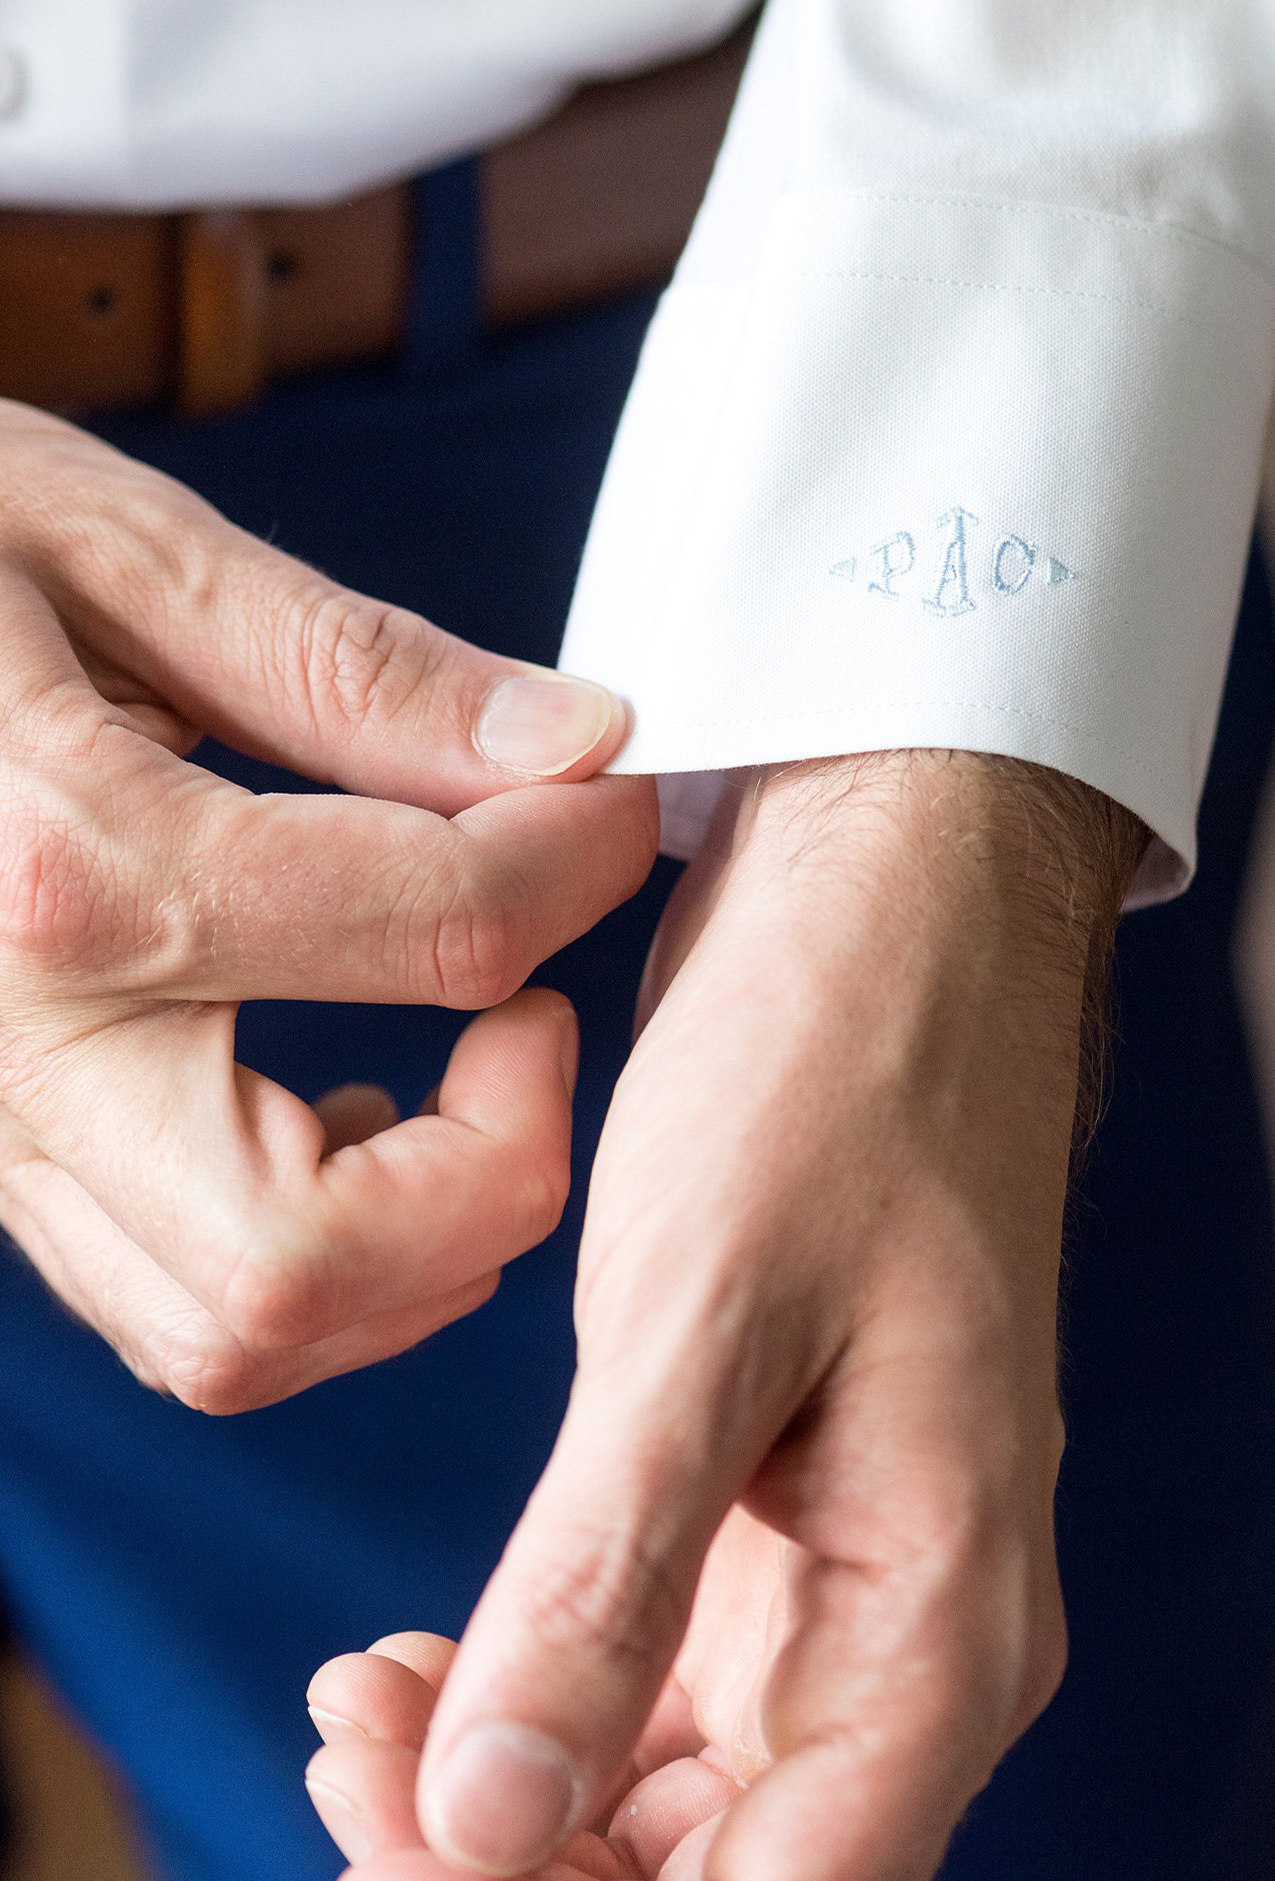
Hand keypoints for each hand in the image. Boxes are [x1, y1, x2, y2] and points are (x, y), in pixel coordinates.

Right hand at [0, 402, 655, 1409]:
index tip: (608, 802)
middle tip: (536, 1011)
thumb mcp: (113, 547)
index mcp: (70, 862)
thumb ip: (355, 670)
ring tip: (457, 1067)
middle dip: (496, 1167)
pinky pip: (169, 1304)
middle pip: (308, 1261)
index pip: (438, 934)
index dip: (580, 861)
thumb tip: (577, 748)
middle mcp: (12, 1049)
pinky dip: (312, 1262)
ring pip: (236, 1333)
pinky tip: (339, 1112)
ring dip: (413, 1246)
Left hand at [311, 751, 1141, 1880]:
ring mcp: (856, 1592)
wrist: (904, 901)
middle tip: (340, 1758)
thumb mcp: (699, 1313)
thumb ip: (605, 1587)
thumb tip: (482, 1834)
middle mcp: (918, 1642)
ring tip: (351, 1699)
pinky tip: (419, 1648)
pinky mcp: (789, 1530)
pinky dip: (530, 1714)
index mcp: (948, 1620)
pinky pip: (659, 1707)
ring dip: (503, 1813)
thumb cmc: (836, 1070)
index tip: (390, 1854)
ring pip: (674, 1828)